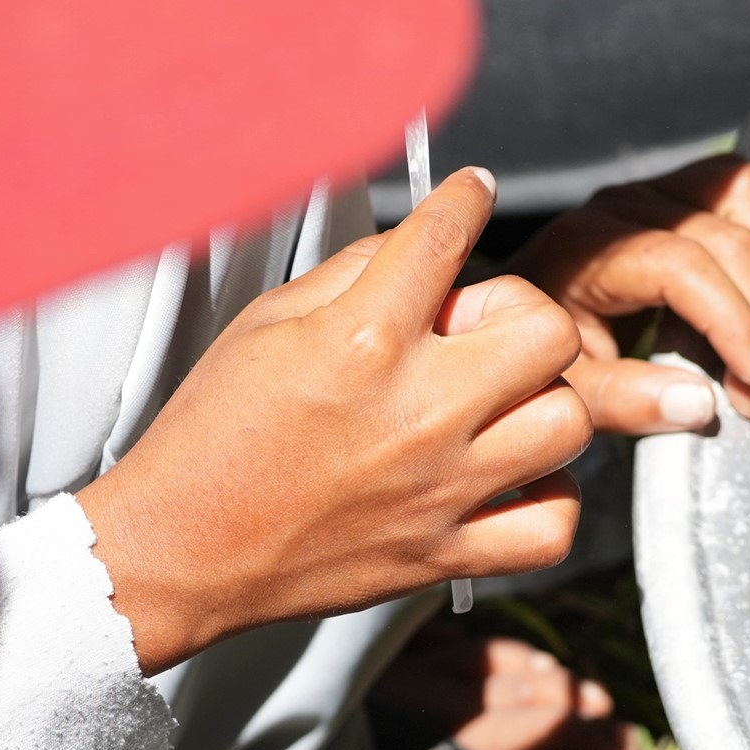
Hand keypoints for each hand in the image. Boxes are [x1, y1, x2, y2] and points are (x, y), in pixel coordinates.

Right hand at [77, 168, 588, 671]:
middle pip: (549, 330)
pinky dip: (548, 498)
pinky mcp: (445, 555)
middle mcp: (416, 411)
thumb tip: (421, 242)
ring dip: (542, 402)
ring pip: (569, 423)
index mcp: (363, 340)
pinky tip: (509, 476)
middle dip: (522, 313)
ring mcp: (439, 489)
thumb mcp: (266, 323)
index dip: (466, 198)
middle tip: (479, 331)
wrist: (180, 549)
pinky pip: (553, 527)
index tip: (472, 194)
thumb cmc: (213, 435)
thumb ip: (354, 272)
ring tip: (498, 404)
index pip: (447, 236)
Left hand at [506, 154, 749, 431]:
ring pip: (742, 198)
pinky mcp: (674, 191)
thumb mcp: (569, 394)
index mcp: (586, 249)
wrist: (515, 324)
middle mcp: (619, 207)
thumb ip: (626, 401)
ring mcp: (649, 191)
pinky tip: (747, 308)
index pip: (682, 267)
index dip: (733, 322)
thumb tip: (703, 402)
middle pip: (724, 240)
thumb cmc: (538, 360)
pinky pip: (740, 191)